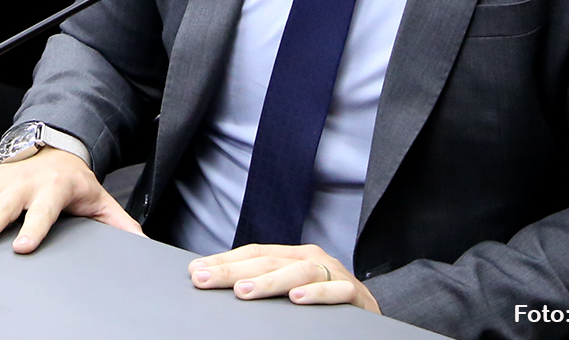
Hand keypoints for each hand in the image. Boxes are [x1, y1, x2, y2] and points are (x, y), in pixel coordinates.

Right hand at [0, 148, 140, 253]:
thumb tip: (143, 247)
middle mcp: (24, 183)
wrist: (57, 149)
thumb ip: (121, 226)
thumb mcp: (102, 201)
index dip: (33, 229)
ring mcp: (1, 180)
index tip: (23, 246)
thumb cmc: (76, 182)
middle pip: (2, 207)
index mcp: (54, 189)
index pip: (43, 211)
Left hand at [188, 243, 379, 311]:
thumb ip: (266, 284)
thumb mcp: (294, 288)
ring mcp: (335, 274)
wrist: (372, 314)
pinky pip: (336, 291)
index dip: (225, 261)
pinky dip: (317, 294)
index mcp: (294, 255)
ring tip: (244, 292)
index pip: (254, 253)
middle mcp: (313, 258)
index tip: (197, 272)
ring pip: (299, 271)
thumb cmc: (326, 303)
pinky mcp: (355, 294)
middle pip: (268, 261)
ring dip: (269, 282)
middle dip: (233, 271)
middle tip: (206, 280)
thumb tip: (223, 285)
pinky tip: (297, 299)